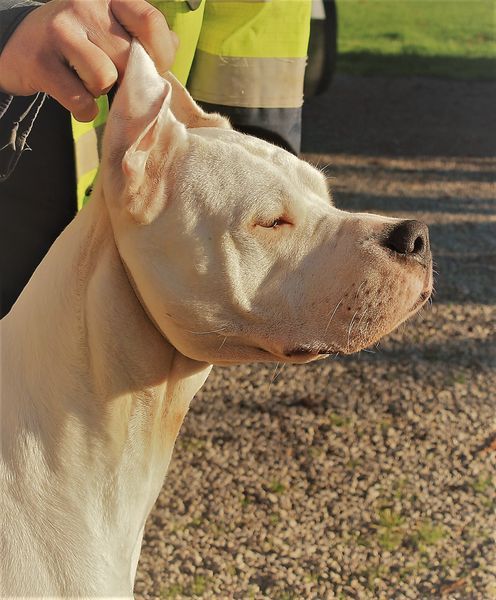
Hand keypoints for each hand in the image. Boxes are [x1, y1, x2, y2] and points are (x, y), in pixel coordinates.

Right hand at [0, 0, 177, 121]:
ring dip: (100, 93)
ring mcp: (60, 30)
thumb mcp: (111, 29)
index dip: (159, 55)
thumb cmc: (79, 43)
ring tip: (87, 84)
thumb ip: (144, 38)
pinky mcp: (41, 61)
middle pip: (129, 58)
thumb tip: (172, 47)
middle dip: (125, 80)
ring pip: (104, 78)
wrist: (21, 46)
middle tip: (111, 80)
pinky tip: (75, 99)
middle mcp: (85, 5)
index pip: (151, 23)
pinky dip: (83, 110)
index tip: (150, 69)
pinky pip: (81, 100)